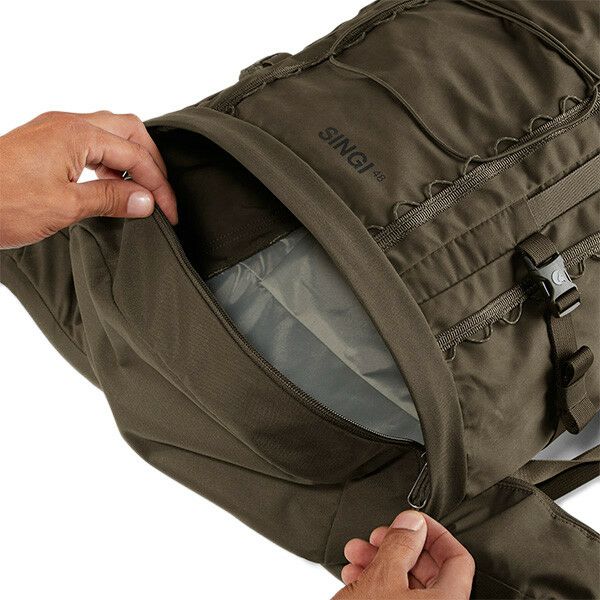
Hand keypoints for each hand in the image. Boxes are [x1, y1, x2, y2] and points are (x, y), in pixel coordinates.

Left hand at [0, 111, 176, 248]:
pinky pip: (90, 146)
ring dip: (131, 162)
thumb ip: (111, 200)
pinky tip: (110, 187)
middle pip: (129, 132)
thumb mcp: (64, 206)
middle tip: (161, 194)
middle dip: (151, 163)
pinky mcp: (45, 144)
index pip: (135, 155)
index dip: (158, 185)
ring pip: (110, 136)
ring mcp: (55, 132)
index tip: (168, 211)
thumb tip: (146, 201)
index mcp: (77, 134)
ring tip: (140, 193)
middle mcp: (68, 124)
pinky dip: (108, 165)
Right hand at [333, 511, 474, 599]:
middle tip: (376, 537)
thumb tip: (412, 523)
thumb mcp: (381, 578)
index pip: (458, 559)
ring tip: (356, 555)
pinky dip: (377, 585)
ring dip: (380, 564)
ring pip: (408, 586)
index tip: (412, 521)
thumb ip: (400, 545)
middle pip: (429, 572)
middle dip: (397, 548)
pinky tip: (355, 577)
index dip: (434, 534)